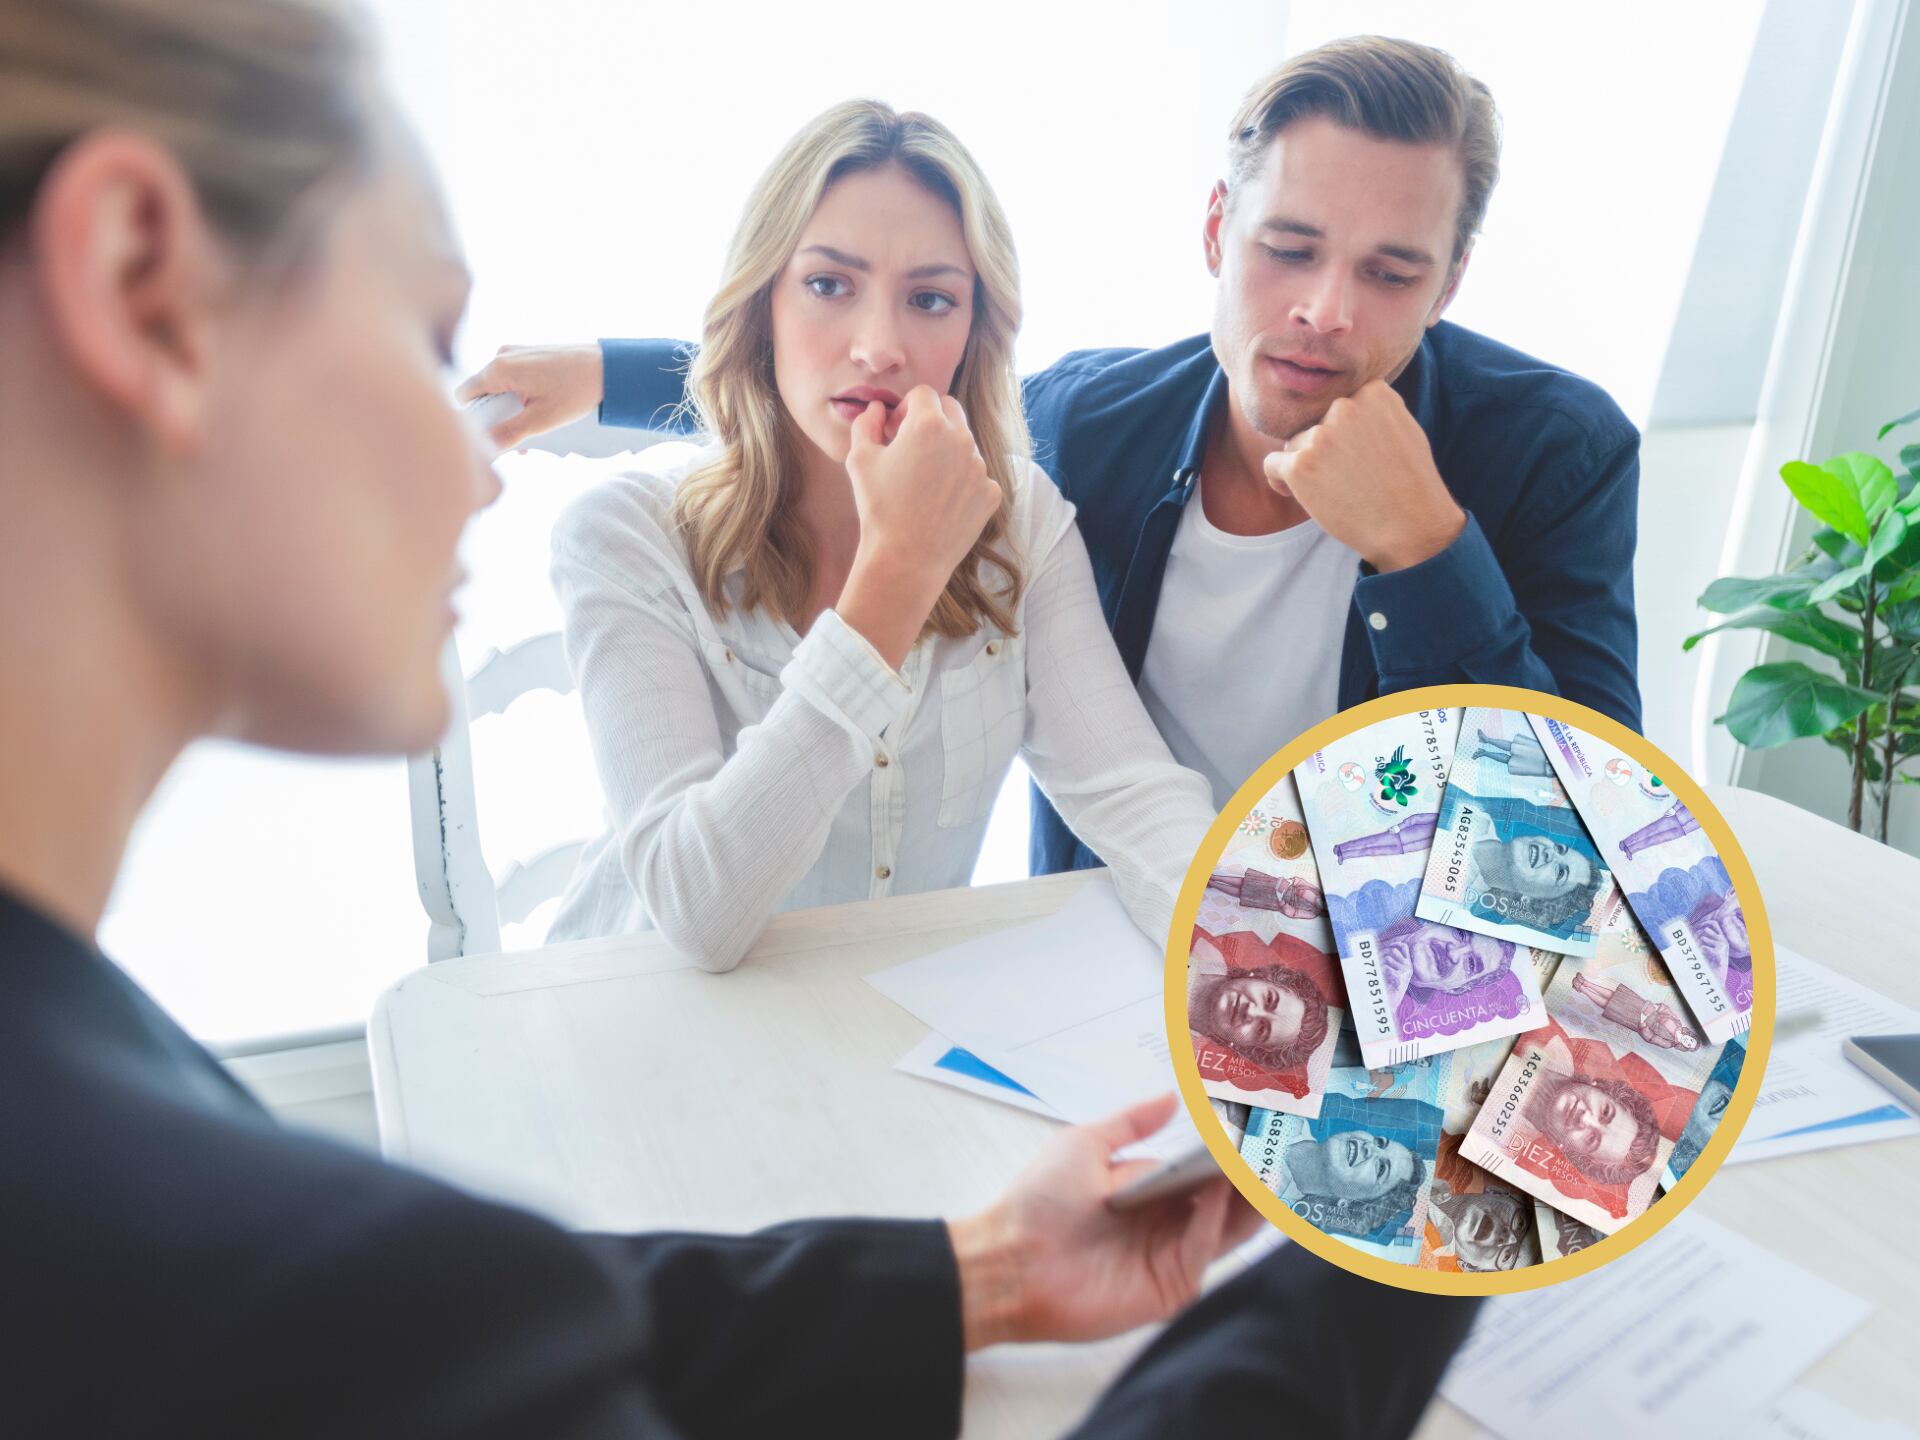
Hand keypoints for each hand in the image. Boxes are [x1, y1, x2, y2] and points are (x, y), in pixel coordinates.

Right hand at [454, 343, 603, 451]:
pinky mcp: (529, 355)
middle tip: (514, 445)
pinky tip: (536, 418)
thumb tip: (484, 448)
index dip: (470, 420)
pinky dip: (519, 400)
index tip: (484, 438)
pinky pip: (513, 380)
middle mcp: (502, 356)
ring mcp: (516, 353)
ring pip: (498, 389)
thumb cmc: (578, 389)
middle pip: (481, 394)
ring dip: (509, 413)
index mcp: (498, 368)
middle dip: (494, 421)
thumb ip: (510, 433)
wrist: (609, 367)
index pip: (463, 396)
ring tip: (530, 438)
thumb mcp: (542, 419)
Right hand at [836, 385, 1000, 666]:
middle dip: (932, 420)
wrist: (907, 559)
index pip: (924, 394)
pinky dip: (961, 482)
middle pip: (951, 410)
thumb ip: (866, 423)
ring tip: (924, 483)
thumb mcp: (859, 459)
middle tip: (913, 447)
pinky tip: (941, 503)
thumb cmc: (878, 507)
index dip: (907, 408)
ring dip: (947, 451)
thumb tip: (876, 409)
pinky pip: (977, 476)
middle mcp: (961, 439)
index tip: (896, 429)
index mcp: (929, 424)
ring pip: (965, 444)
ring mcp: (980, 467)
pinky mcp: (991, 493)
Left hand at [947, 1095, 1264, 1349]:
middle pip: (1227, 1200)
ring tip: (1264, 1163)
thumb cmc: (1038, 1202)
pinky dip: (1213, 1220)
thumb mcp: (1086, 1144)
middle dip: (1252, 1173)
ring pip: (1226, 1227)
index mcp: (1153, 1191)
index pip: (1208, 1171)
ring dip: (1247, 1198)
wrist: (1009, 1258)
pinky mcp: (1169, 1288)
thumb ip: (1133, 1121)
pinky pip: (1200, 1250)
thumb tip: (1172, 1095)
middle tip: (1276, 1142)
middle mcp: (1168, 1224)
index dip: (1233, 1150)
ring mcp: (1171, 1257)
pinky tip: (1216, 1191)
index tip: (1257, 1121)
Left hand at [1262, 378, 1465, 571]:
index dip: (1344, 433)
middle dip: (1324, 448)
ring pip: (1295, 444)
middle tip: (1346, 478)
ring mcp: (1320, 435)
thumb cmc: (1411, 485)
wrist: (1410, 527)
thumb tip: (1349, 401)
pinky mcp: (1300, 465)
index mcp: (1372, 393)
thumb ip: (1374, 411)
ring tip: (1333, 491)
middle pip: (1315, 423)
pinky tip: (1295, 493)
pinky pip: (1272, 464)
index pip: (1340, 406)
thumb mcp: (1404, 429)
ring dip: (1305, 466)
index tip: (1355, 456)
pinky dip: (1279, 480)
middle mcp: (1344, 407)